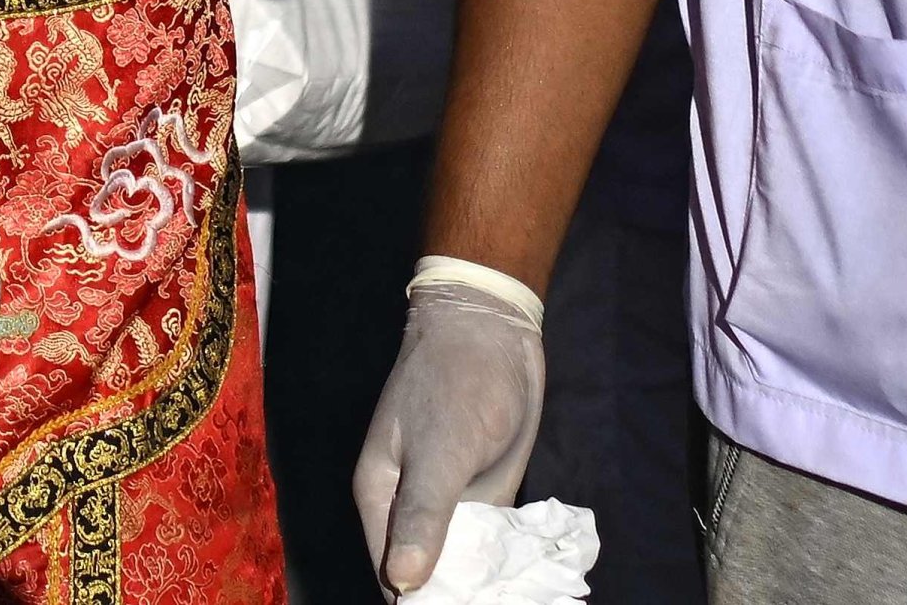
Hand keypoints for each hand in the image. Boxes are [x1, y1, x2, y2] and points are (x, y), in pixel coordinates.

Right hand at [353, 274, 547, 595]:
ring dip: (483, 582)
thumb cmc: (457, 382)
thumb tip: (403, 584)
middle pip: (425, 572)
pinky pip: (489, 541)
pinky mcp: (483, 492)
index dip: (419, 599)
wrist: (492, 329)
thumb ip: (422, 516)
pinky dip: (503, 561)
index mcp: (381, 497)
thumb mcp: (440, 451)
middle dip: (455, 593)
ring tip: (514, 595)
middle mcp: (410, 506)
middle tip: (496, 600)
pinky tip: (525, 578)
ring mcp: (449, 501)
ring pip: (460, 561)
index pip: (391, 573)